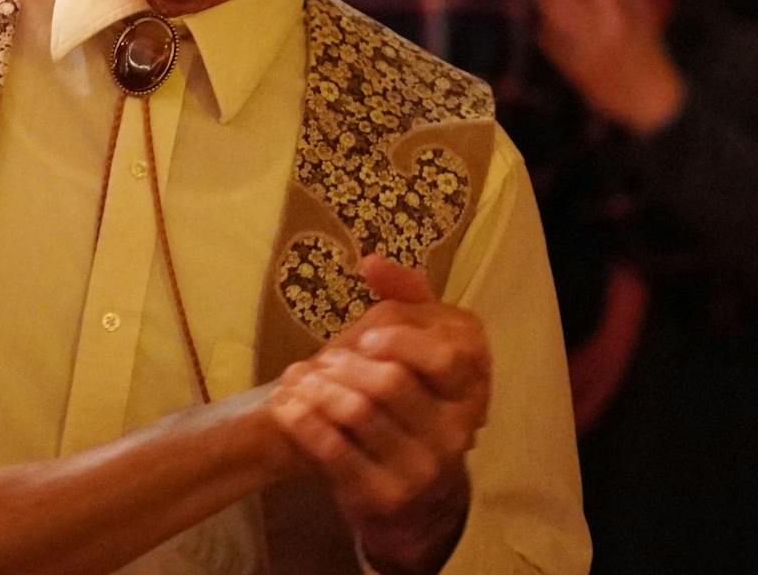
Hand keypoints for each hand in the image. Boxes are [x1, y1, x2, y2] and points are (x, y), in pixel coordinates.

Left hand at [267, 257, 489, 574]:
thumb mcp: (421, 344)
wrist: (408, 489)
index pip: (448, 357)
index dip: (402, 341)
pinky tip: (287, 406)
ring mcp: (422, 470)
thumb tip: (371, 261)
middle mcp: (456, 432)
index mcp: (470, 388)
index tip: (366, 337)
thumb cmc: (411, 397)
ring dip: (318, 389)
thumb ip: (405, 296)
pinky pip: (333, 450)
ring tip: (298, 379)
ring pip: (358, 413)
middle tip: (323, 359)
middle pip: (392, 382)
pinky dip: (303, 421)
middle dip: (347, 364)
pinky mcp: (383, 496)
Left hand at [532, 0, 684, 134]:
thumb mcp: (644, 20)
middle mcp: (597, 30)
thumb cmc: (648, 55)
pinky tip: (543, 17)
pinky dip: (544, 26)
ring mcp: (580, 48)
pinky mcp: (568, 65)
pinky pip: (549, 40)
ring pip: (553, 16)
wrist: (644, 98)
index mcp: (619, 16)